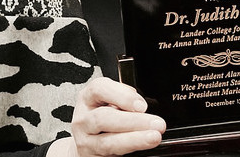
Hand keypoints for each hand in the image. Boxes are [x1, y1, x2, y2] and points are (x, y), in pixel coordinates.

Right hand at [48, 77, 165, 156]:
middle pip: (103, 118)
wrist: (88, 143)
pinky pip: (110, 156)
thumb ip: (122, 97)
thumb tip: (140, 103)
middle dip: (133, 121)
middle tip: (157, 123)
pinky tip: (142, 149)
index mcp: (88, 98)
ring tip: (154, 137)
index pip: (100, 89)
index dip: (122, 96)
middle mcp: (83, 119)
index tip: (142, 105)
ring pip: (107, 142)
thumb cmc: (103, 116)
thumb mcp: (109, 100)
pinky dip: (129, 153)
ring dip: (134, 139)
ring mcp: (85, 142)